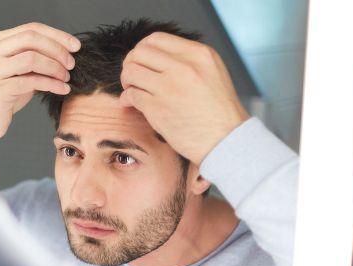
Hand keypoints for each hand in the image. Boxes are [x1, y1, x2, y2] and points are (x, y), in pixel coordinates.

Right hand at [0, 23, 79, 144]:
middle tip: (71, 63)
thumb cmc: (3, 95)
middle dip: (56, 49)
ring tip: (65, 77)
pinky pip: (30, 81)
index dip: (57, 35)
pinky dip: (51, 84)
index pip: (31, 29)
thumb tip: (65, 52)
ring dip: (54, 67)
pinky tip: (61, 89)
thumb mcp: (17, 71)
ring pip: (31, 58)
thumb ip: (33, 57)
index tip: (75, 46)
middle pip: (30, 38)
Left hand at [119, 32, 248, 164]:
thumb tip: (153, 55)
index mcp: (199, 54)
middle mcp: (184, 67)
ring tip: (132, 89)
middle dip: (131, 63)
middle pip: (139, 52)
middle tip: (134, 76)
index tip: (142, 61)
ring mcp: (170, 87)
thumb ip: (186, 60)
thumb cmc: (217, 110)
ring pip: (131, 71)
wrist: (226, 139)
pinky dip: (126, 98)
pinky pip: (131, 94)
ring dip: (127, 80)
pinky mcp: (158, 108)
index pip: (156, 38)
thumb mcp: (211, 71)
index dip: (142, 49)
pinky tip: (131, 103)